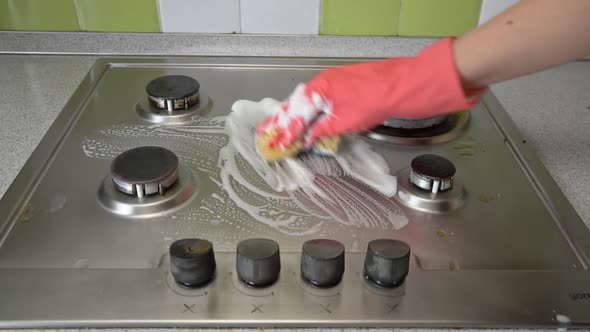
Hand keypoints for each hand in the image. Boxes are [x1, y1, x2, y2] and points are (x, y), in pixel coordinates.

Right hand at [256, 38, 484, 149]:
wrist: (407, 85)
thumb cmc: (377, 100)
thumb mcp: (346, 121)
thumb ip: (322, 131)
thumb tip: (306, 139)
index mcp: (320, 88)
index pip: (295, 113)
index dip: (283, 130)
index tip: (272, 143)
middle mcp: (325, 83)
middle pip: (299, 105)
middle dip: (284, 123)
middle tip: (268, 137)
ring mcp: (337, 83)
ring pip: (310, 104)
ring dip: (298, 120)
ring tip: (285, 134)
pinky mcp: (347, 87)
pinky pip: (322, 103)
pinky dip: (313, 115)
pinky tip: (311, 125)